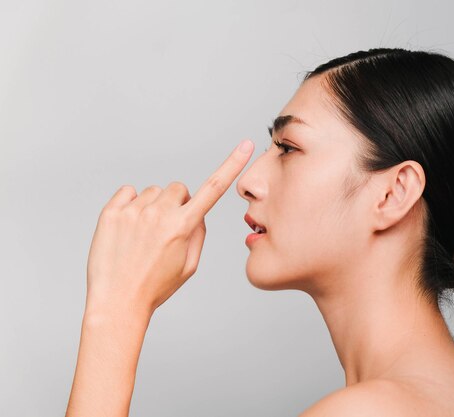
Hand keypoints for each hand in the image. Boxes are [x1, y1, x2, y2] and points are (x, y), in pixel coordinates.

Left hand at [85, 140, 254, 316]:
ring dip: (153, 207)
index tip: (246, 145)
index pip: (214, 188)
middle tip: (167, 229)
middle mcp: (159, 213)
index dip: (232, 164)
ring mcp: (133, 211)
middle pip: (178, 188)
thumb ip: (198, 233)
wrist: (117, 303)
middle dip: (178, 202)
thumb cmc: (156, 287)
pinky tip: (128, 228)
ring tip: (143, 236)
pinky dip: (131, 204)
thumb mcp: (189, 265)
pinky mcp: (111, 212)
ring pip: (153, 192)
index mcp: (183, 226)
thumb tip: (196, 212)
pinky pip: (128, 192)